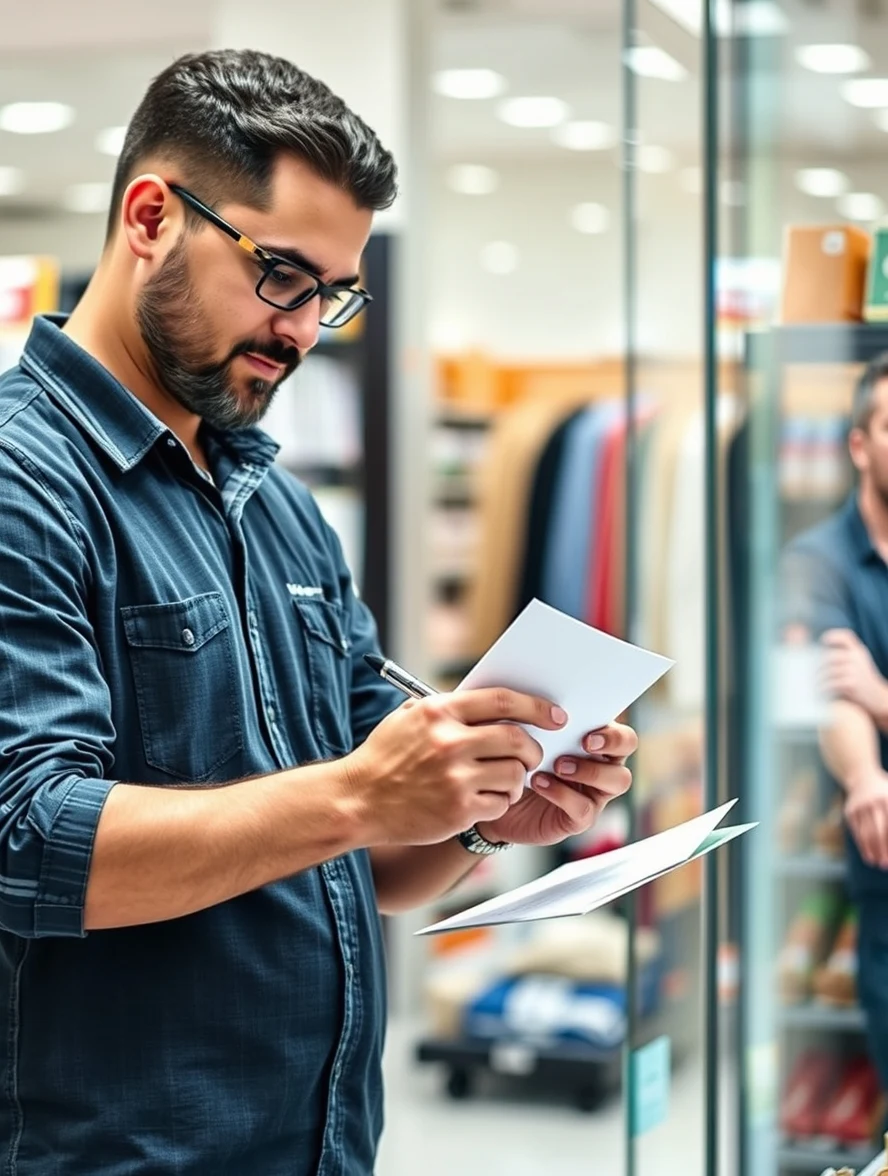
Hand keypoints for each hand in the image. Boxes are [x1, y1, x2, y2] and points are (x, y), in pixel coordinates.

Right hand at [343, 688, 564, 845]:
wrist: (356, 800)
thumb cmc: (383, 758)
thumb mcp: (407, 718)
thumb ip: (446, 709)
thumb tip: (489, 704)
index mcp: (439, 712)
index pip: (502, 701)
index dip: (535, 706)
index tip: (554, 715)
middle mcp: (449, 742)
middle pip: (517, 739)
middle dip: (533, 748)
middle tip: (532, 755)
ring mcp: (455, 778)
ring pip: (514, 774)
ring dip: (518, 779)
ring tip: (505, 781)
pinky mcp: (458, 810)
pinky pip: (501, 803)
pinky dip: (500, 802)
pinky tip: (485, 800)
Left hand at [475, 722, 636, 846]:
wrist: (495, 793)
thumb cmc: (512, 754)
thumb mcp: (520, 730)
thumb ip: (535, 712)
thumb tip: (537, 694)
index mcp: (592, 735)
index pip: (619, 725)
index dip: (612, 727)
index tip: (587, 727)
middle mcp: (601, 761)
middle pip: (628, 746)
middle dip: (612, 742)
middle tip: (585, 743)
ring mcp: (594, 791)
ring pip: (619, 780)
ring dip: (590, 770)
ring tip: (558, 765)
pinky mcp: (579, 817)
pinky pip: (584, 808)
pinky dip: (563, 794)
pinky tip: (540, 782)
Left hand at [820, 629, 887, 722]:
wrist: (878, 698)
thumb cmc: (863, 681)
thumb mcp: (859, 664)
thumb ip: (845, 656)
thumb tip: (818, 655)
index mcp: (859, 651)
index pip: (847, 636)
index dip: (833, 635)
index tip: (823, 641)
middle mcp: (857, 658)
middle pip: (830, 656)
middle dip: (818, 664)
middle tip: (808, 670)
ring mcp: (855, 670)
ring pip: (828, 671)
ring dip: (818, 678)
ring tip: (813, 683)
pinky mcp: (852, 683)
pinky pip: (831, 683)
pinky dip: (823, 687)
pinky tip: (820, 691)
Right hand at [845, 772, 887, 868]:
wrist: (861, 776)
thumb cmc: (885, 791)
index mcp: (886, 799)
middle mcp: (872, 803)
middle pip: (878, 832)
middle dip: (882, 850)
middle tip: (885, 865)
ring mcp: (859, 807)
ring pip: (866, 834)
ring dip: (872, 851)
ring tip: (877, 863)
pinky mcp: (850, 812)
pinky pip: (856, 832)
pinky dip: (862, 845)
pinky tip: (868, 855)